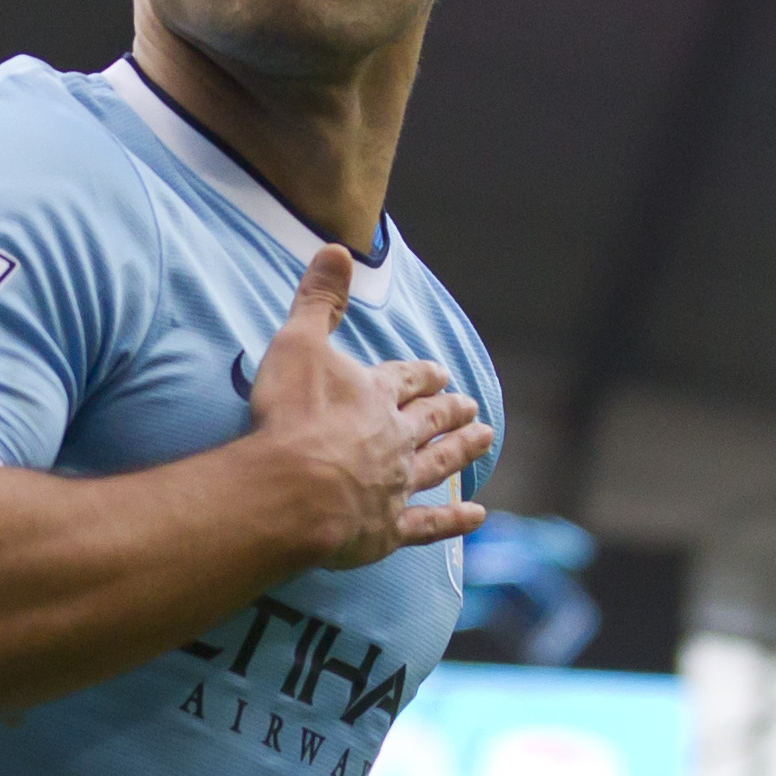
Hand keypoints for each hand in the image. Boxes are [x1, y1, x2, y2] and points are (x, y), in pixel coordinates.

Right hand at [247, 246, 494, 569]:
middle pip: (430, 420)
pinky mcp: (388, 529)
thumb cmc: (291, 416)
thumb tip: (335, 247)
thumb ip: (319, 299)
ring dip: (462, 451)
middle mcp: (395, 439)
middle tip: (471, 406)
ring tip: (484, 440)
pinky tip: (478, 517)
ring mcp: (396, 485)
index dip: (422, 374)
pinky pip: (429, 525)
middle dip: (450, 410)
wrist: (294, 490)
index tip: (439, 372)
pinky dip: (454, 522)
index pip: (406, 379)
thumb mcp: (298, 343)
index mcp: (375, 395)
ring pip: (439, 464)